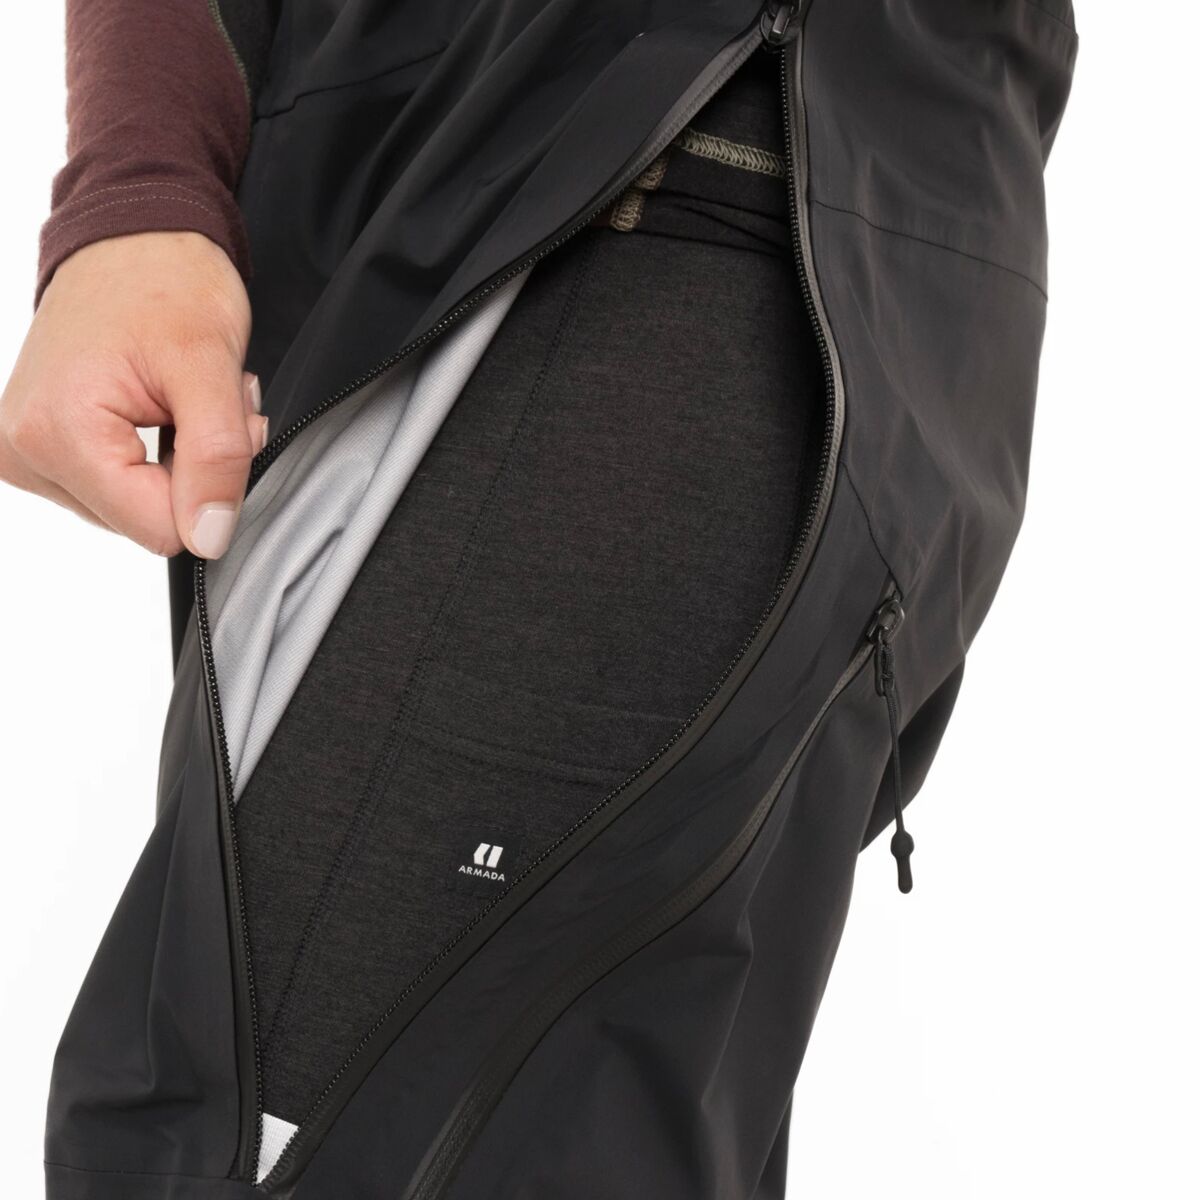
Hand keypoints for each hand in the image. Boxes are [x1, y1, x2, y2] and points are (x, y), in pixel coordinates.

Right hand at [0, 230, 266, 558]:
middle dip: (193, 468)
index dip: (208, 485)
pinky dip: (155, 455)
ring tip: (177, 397)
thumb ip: (216, 458)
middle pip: (146, 520)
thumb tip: (209, 537)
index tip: (218, 421)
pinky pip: (119, 488)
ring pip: (138, 508)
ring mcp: (27, 452)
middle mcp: (25, 451)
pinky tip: (158, 406)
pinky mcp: (41, 449)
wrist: (132, 236)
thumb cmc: (167, 281)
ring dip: (179, 459)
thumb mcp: (210, 366)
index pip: (158, 529)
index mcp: (56, 433)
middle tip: (197, 402)